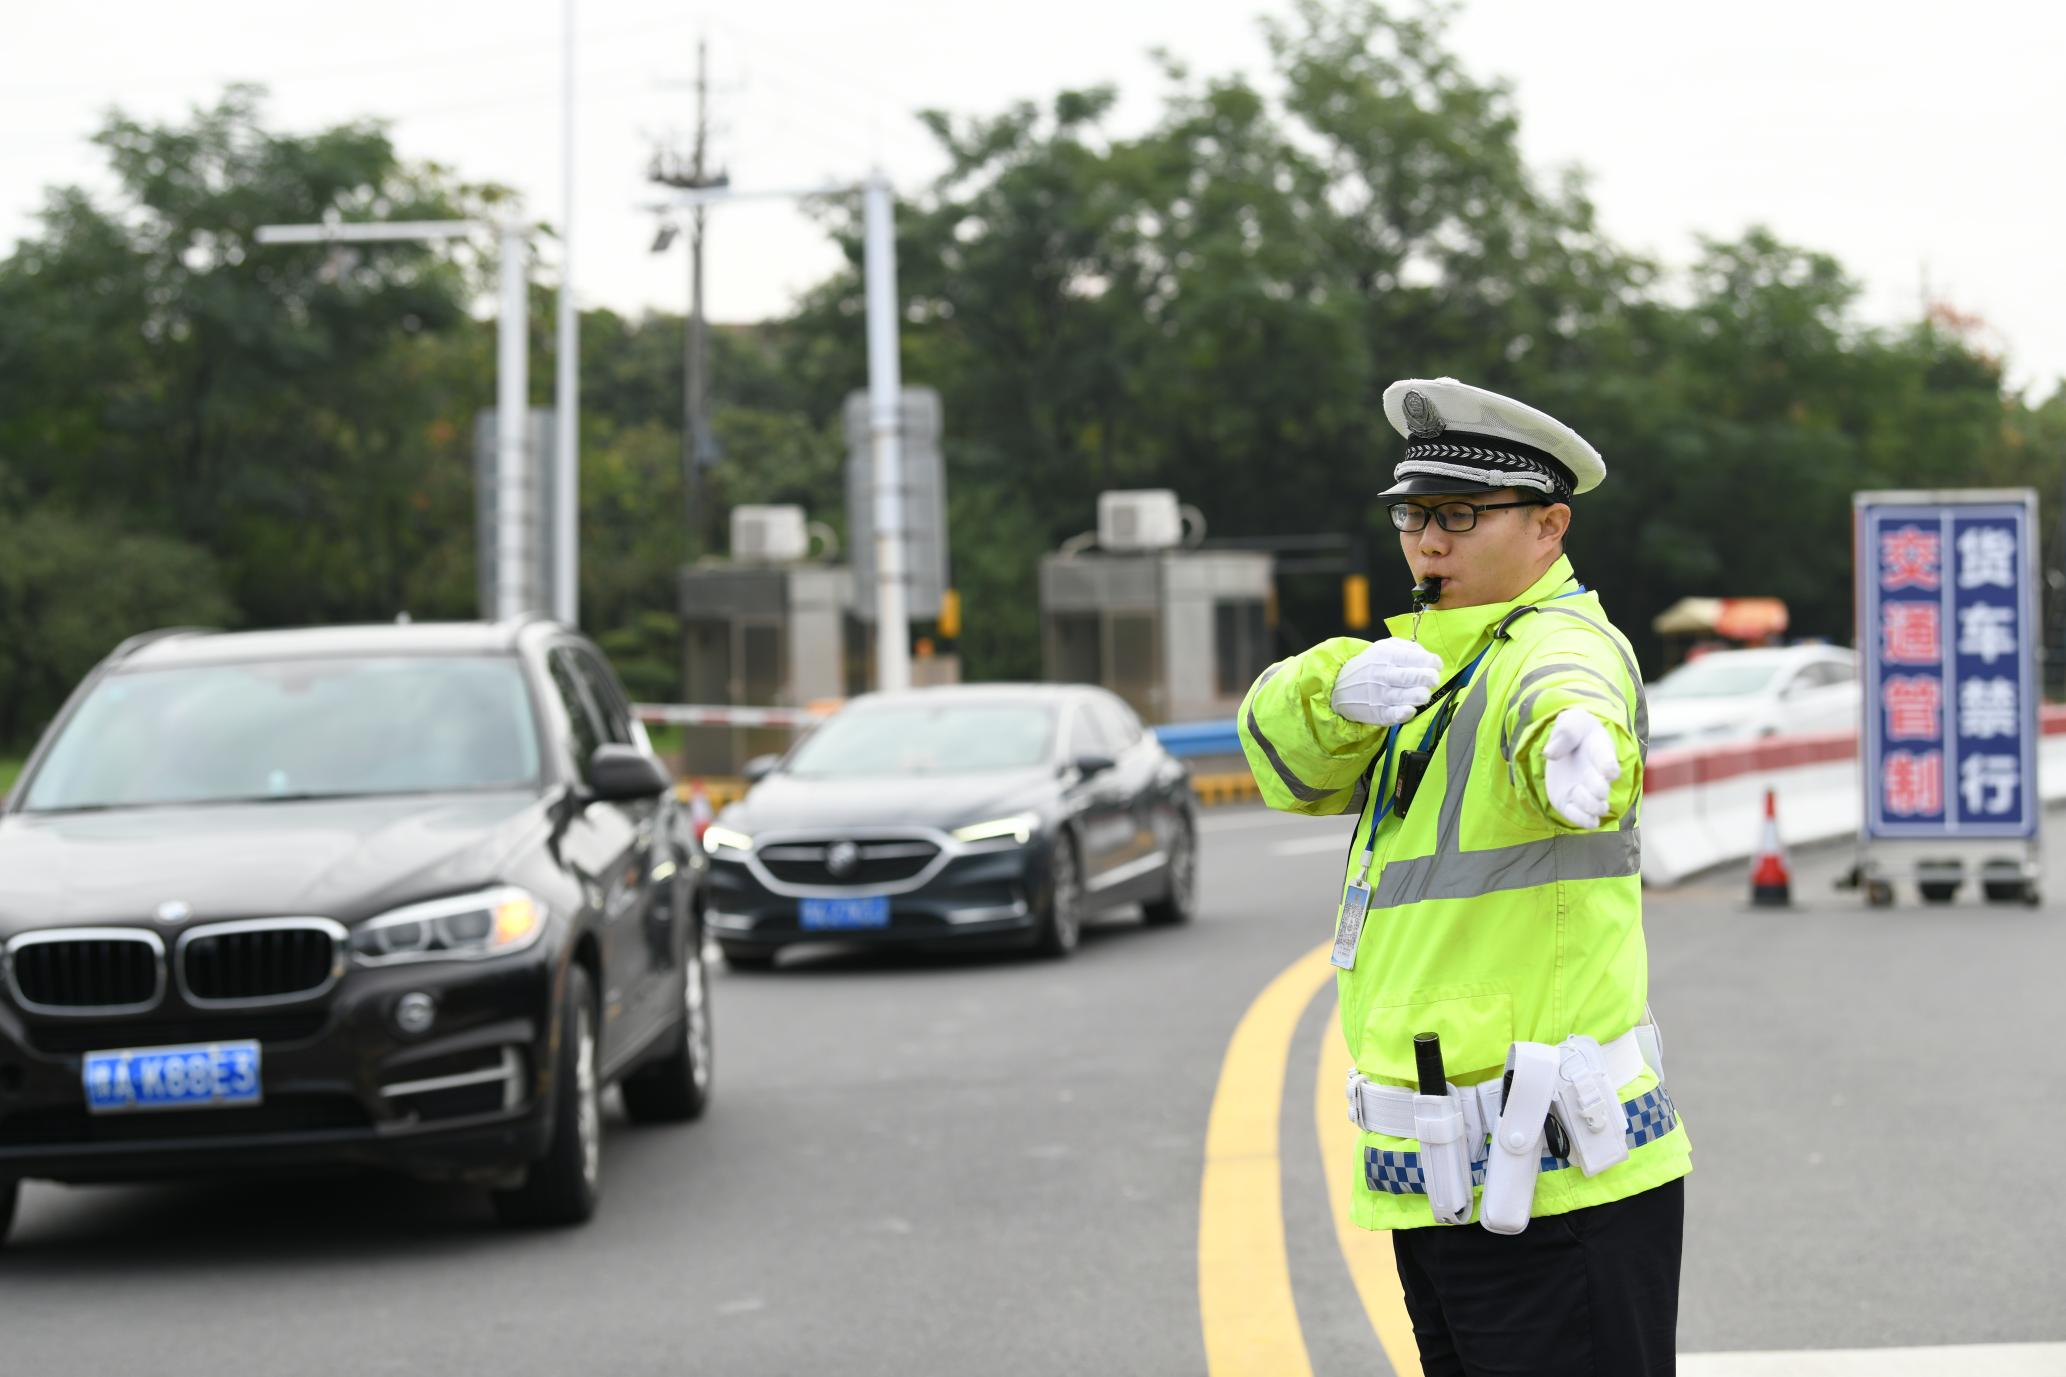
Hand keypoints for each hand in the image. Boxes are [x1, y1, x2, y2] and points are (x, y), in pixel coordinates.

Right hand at [1330, 639, 1442, 725]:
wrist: (1341, 686)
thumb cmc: (1372, 665)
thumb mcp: (1385, 647)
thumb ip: (1409, 648)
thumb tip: (1430, 658)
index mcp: (1386, 655)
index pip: (1410, 657)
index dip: (1429, 661)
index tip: (1436, 665)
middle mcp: (1382, 674)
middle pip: (1408, 676)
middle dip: (1425, 677)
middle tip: (1433, 679)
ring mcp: (1380, 695)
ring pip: (1402, 696)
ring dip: (1417, 695)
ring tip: (1424, 694)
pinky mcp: (1379, 713)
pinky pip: (1392, 714)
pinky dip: (1402, 713)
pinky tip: (1410, 710)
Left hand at [1543, 708, 1620, 828]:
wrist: (1569, 744)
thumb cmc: (1574, 731)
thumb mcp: (1571, 722)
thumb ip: (1565, 733)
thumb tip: (1550, 754)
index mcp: (1602, 753)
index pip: (1609, 762)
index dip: (1609, 768)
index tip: (1608, 771)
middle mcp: (1600, 776)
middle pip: (1602, 790)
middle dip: (1595, 789)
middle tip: (1583, 779)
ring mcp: (1588, 792)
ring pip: (1598, 808)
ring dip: (1587, 804)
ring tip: (1576, 790)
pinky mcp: (1572, 803)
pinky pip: (1585, 820)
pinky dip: (1582, 820)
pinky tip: (1575, 809)